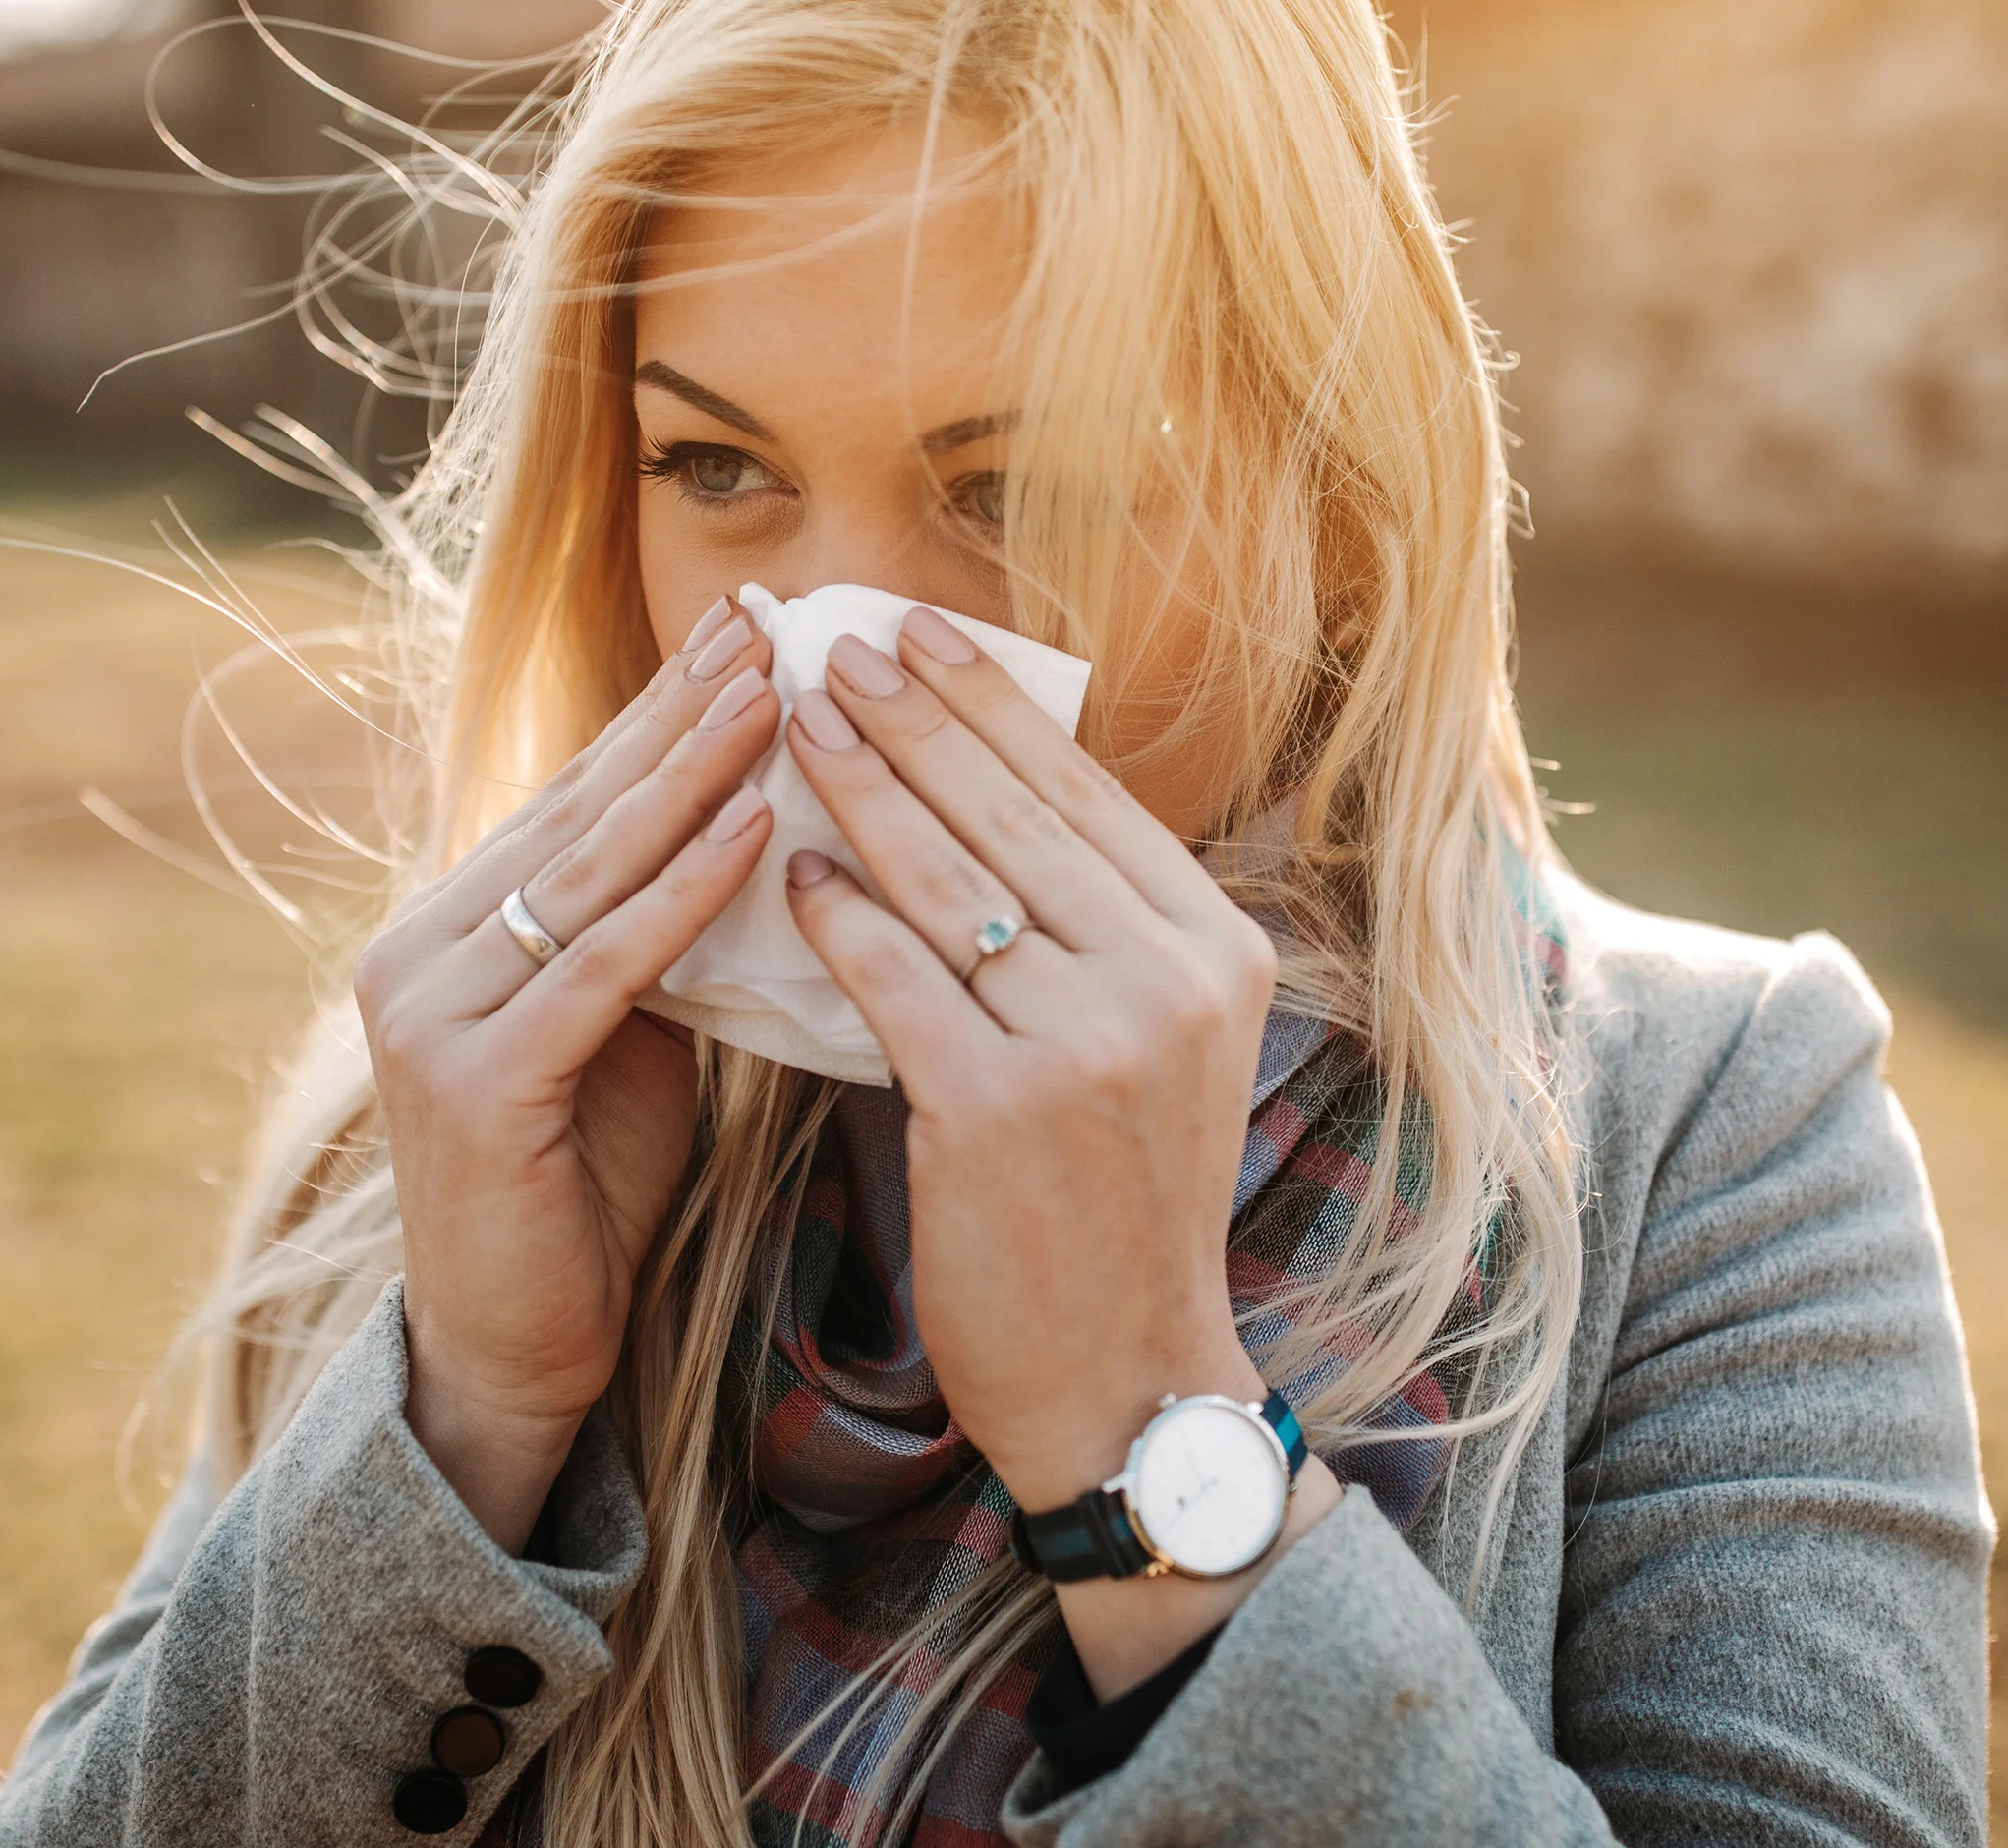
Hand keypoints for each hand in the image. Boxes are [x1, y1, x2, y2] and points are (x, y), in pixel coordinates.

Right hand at [353, 598, 776, 1546]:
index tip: (741, 628)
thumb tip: (753, 828)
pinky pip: (602, 967)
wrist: (515, 1350)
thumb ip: (654, 941)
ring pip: (589, 872)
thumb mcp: (627, 1037)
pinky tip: (755, 833)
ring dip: (691, 777)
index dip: (658, 711)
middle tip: (766, 625)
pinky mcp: (474, 1081)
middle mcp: (420, 949)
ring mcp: (432, 1012)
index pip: (573, 798)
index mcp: (452, 929)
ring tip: (775, 696)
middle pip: (579, 811)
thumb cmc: (585, 1192)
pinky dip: (683, 896)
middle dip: (679, 715)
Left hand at [774, 607, 1281, 1506]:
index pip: (1083, 795)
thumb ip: (1098, 930)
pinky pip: (893, 977)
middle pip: (1011, 816)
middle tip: (835, 645)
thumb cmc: (1116, 1206)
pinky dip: (836, 915)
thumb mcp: (1155, 1048)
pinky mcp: (997, 1108)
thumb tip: (988, 789)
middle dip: (912, 717)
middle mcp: (1166, 983)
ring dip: (859, 788)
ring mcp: (1087, 1044)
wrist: (1123, 1376)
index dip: (991, 704)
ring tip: (794, 721)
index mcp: (1215, 952)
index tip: (918, 631)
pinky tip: (791, 870)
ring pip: (945, 881)